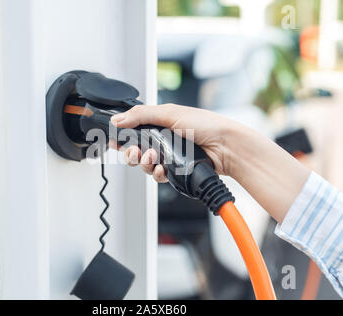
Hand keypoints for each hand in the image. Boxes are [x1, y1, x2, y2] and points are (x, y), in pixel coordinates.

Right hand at [111, 103, 309, 222]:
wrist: (226, 147)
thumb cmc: (206, 125)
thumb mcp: (170, 114)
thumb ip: (141, 115)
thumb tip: (119, 119)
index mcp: (160, 123)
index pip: (133, 130)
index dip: (123, 137)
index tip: (116, 142)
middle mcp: (163, 140)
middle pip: (136, 151)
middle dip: (133, 153)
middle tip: (136, 152)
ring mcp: (168, 156)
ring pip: (145, 165)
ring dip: (145, 163)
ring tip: (153, 158)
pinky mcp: (175, 171)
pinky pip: (158, 176)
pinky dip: (157, 174)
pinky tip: (163, 169)